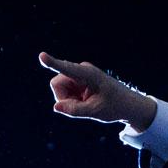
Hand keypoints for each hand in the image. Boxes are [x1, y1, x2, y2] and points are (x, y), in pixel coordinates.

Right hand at [39, 52, 158, 129]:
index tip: (41, 56)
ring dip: (69, 100)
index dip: (53, 63)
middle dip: (64, 98)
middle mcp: (81, 70)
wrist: (127, 104)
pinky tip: (85, 100)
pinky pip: (64, 92)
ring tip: (86, 103)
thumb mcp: (96, 111)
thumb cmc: (114, 106)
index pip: (67, 68)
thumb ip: (75, 110)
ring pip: (59, 89)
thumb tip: (55, 107)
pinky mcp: (76, 80)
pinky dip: (72, 100)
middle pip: (57, 84)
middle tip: (83, 105)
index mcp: (88, 74)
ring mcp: (78, 74)